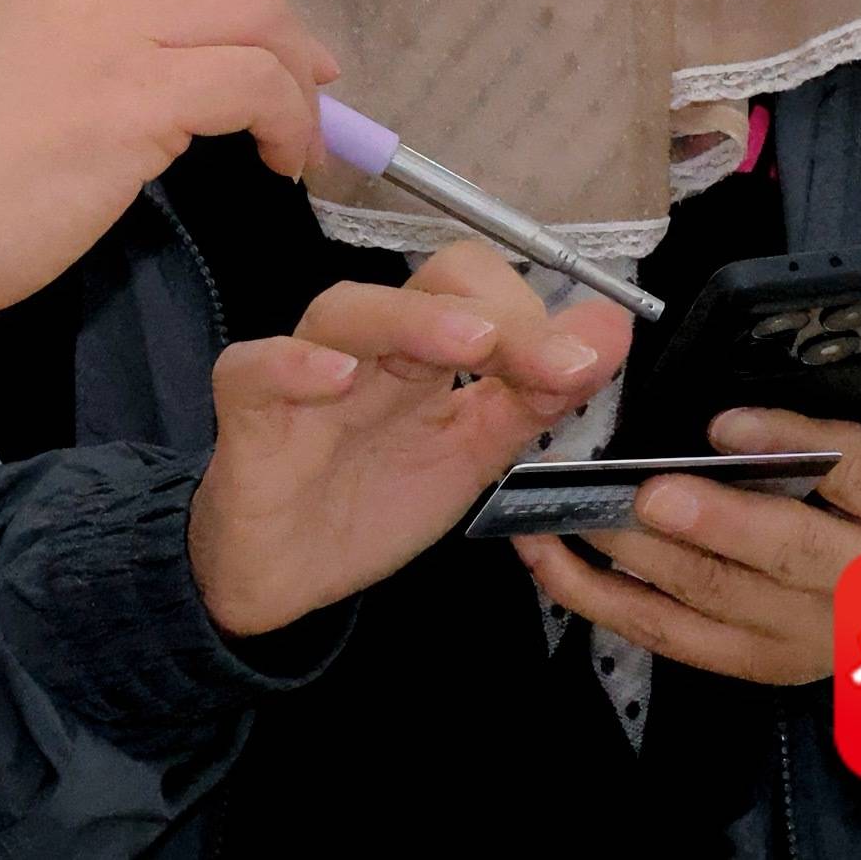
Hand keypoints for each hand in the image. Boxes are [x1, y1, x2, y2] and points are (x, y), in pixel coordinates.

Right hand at [0, 0, 337, 326]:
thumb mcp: (2, 64)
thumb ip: (75, 49)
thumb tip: (156, 79)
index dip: (238, 7)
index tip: (269, 55)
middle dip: (286, 37)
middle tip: (310, 93)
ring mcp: (114, 31)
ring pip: (259, 23)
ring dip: (298, 85)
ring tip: (299, 141)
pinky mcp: (139, 97)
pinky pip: (256, 86)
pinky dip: (289, 120)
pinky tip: (280, 160)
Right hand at [188, 242, 629, 638]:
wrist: (282, 575)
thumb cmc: (371, 499)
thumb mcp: (471, 455)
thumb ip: (537, 396)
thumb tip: (613, 329)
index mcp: (422, 349)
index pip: (474, 289)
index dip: (530, 316)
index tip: (581, 366)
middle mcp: (367, 344)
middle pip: (419, 286)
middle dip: (490, 313)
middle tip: (544, 359)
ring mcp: (303, 371)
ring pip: (346, 311)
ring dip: (412, 321)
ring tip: (470, 343)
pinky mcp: (247, 411)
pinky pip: (254, 369)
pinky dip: (294, 365)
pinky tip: (336, 376)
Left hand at [512, 364, 860, 684]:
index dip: (794, 444)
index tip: (726, 421)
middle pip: (787, 552)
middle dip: (714, 522)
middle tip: (647, 489)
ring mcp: (809, 633)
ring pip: (718, 598)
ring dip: (641, 557)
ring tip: (575, 509)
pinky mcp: (759, 662)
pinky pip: (674, 638)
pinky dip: (605, 603)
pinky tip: (552, 559)